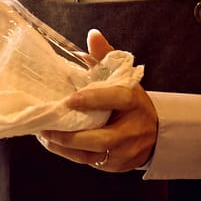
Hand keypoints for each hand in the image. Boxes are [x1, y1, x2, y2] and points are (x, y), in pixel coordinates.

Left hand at [35, 28, 157, 173]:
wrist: (156, 134)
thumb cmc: (132, 103)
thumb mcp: (124, 79)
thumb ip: (106, 58)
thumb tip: (92, 35)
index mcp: (134, 103)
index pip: (116, 99)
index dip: (93, 100)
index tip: (69, 99)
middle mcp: (132, 130)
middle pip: (101, 138)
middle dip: (71, 136)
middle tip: (46, 127)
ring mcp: (125, 151)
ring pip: (92, 154)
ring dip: (64, 147)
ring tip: (43, 135)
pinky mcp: (117, 165)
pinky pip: (90, 161)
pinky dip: (69, 154)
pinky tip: (53, 143)